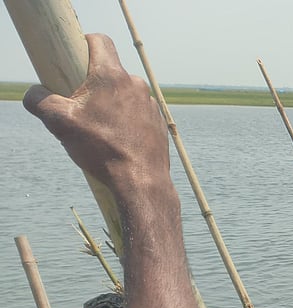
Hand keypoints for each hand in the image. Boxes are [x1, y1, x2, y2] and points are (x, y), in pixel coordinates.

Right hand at [24, 35, 169, 192]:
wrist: (141, 181)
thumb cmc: (102, 150)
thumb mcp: (59, 123)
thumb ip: (39, 100)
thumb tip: (33, 93)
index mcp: (111, 76)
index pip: (99, 40)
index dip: (84, 42)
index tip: (74, 57)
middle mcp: (135, 84)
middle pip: (109, 71)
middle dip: (92, 83)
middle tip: (79, 104)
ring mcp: (149, 103)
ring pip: (123, 93)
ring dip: (109, 103)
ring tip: (98, 128)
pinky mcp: (157, 120)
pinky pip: (137, 111)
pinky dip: (125, 119)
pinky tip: (116, 138)